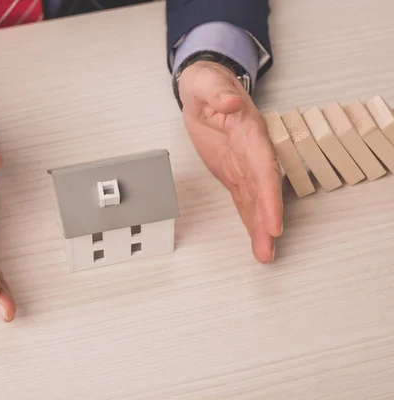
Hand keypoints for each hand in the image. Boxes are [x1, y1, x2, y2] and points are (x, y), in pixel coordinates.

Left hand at [178, 61, 282, 262]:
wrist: (205, 88)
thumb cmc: (208, 84)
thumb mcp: (207, 82)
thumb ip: (218, 92)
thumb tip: (230, 103)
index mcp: (249, 131)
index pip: (263, 166)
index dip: (270, 195)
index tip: (273, 221)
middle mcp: (253, 151)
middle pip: (264, 190)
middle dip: (267, 219)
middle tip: (268, 248)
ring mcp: (244, 164)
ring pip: (255, 199)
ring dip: (260, 227)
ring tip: (265, 255)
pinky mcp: (235, 173)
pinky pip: (244, 199)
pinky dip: (250, 220)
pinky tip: (256, 239)